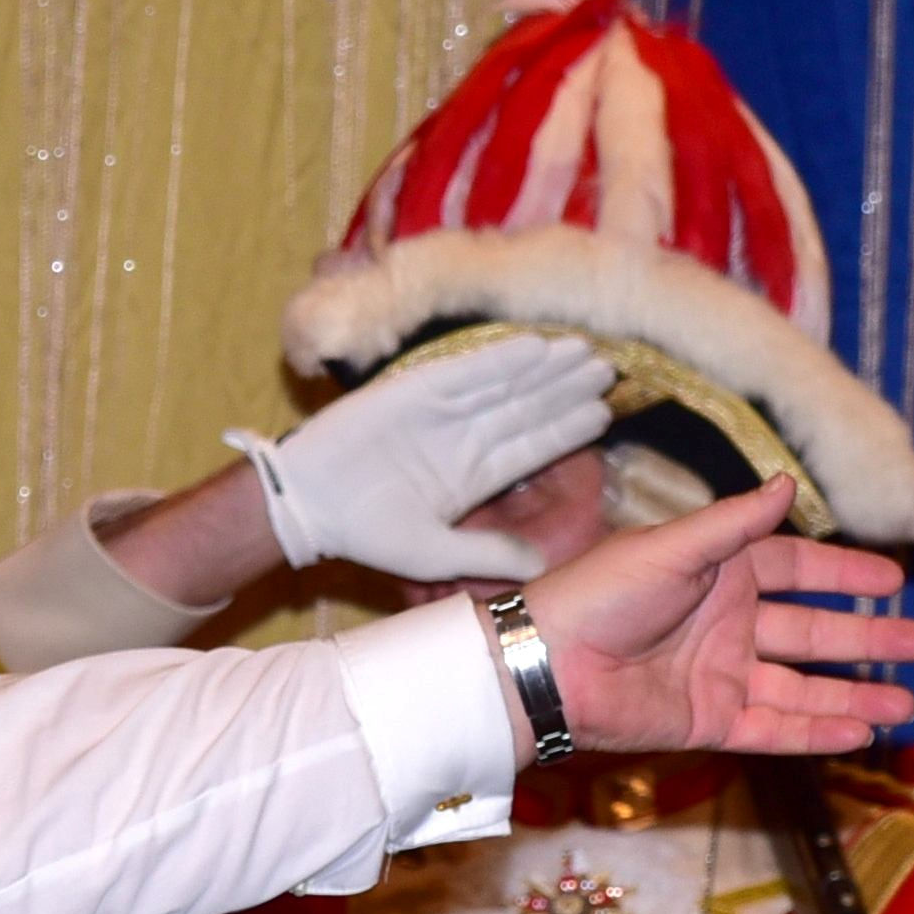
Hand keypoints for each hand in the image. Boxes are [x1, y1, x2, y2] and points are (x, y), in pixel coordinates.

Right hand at [235, 335, 619, 581]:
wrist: (306, 504)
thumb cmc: (364, 532)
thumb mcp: (434, 552)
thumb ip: (489, 554)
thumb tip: (541, 566)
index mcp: (472, 475)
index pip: (532, 446)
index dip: (568, 429)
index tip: (604, 412)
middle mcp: (463, 438)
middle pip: (527, 409)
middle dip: (566, 389)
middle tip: (607, 367)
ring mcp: (441, 412)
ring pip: (505, 385)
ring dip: (544, 369)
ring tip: (585, 352)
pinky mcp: (413, 389)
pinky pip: (465, 371)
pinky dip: (499, 359)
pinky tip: (535, 348)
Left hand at [514, 483, 913, 757]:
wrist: (548, 665)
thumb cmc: (602, 594)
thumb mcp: (675, 547)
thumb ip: (735, 523)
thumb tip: (788, 482)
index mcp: (720, 573)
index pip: (797, 568)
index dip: (844, 573)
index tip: (894, 578)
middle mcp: (727, 624)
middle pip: (812, 631)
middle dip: (866, 639)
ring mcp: (720, 676)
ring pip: (802, 686)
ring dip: (853, 693)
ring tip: (907, 700)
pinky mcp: (708, 722)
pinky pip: (774, 729)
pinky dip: (817, 731)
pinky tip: (860, 730)